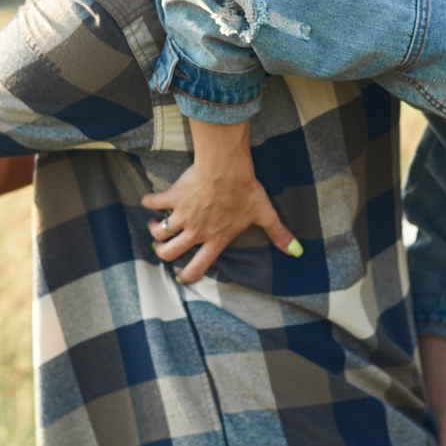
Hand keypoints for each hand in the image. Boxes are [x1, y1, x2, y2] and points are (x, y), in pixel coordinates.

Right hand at [140, 120, 299, 284]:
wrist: (227, 168)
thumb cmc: (245, 190)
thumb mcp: (264, 214)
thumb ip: (279, 234)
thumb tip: (297, 252)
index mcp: (216, 239)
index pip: (198, 267)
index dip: (187, 276)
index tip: (181, 276)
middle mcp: (196, 232)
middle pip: (169, 254)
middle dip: (162, 253)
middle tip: (164, 246)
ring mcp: (182, 216)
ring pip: (158, 233)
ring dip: (154, 230)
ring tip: (155, 224)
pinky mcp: (172, 198)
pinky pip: (152, 203)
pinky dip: (148, 202)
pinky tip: (150, 199)